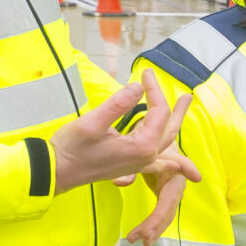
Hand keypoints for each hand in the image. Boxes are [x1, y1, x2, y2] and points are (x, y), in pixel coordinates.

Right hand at [55, 74, 190, 195]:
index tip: (145, 72)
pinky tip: (176, 159)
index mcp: (142, 146)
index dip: (154, 89)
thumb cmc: (71, 148)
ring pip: (166, 141)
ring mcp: (140, 164)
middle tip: (189, 95)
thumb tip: (138, 86)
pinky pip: (158, 159)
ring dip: (176, 124)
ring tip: (184, 111)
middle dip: (178, 109)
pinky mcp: (131, 166)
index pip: (158, 111)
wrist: (56, 174)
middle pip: (170, 127)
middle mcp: (146, 156)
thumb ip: (118, 103)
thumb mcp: (92, 122)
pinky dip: (170, 156)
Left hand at [122, 146, 201, 243]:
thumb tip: (118, 183)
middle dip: (157, 225)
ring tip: (141, 241)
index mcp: (175, 169)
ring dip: (155, 229)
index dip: (162, 213)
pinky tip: (143, 236)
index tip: (160, 221)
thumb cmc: (150, 140)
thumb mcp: (141, 150)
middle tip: (144, 239)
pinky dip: (154, 225)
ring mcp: (171, 190)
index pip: (170, 195)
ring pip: (167, 214)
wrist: (158, 135)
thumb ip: (131, 167)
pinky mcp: (165, 194)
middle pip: (169, 208)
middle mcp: (176, 182)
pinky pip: (162, 213)